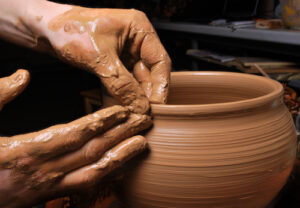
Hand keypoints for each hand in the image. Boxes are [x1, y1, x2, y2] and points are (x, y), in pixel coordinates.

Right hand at [0, 70, 151, 207]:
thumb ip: (0, 95)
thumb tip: (22, 76)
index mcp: (26, 150)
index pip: (75, 133)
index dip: (102, 122)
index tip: (123, 111)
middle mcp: (44, 171)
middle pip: (92, 151)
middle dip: (121, 135)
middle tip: (144, 122)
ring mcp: (49, 188)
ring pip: (93, 172)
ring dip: (120, 157)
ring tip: (142, 144)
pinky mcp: (49, 196)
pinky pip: (84, 186)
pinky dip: (105, 175)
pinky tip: (120, 166)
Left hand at [25, 3, 170, 112]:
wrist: (43, 28)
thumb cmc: (68, 29)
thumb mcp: (99, 58)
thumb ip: (122, 84)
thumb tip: (140, 107)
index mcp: (139, 29)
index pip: (160, 62)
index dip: (161, 86)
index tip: (156, 107)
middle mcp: (135, 41)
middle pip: (149, 74)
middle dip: (145, 95)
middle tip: (143, 115)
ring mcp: (124, 53)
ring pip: (135, 81)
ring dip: (132, 98)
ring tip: (130, 116)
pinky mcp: (113, 63)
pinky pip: (121, 83)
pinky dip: (119, 96)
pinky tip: (117, 109)